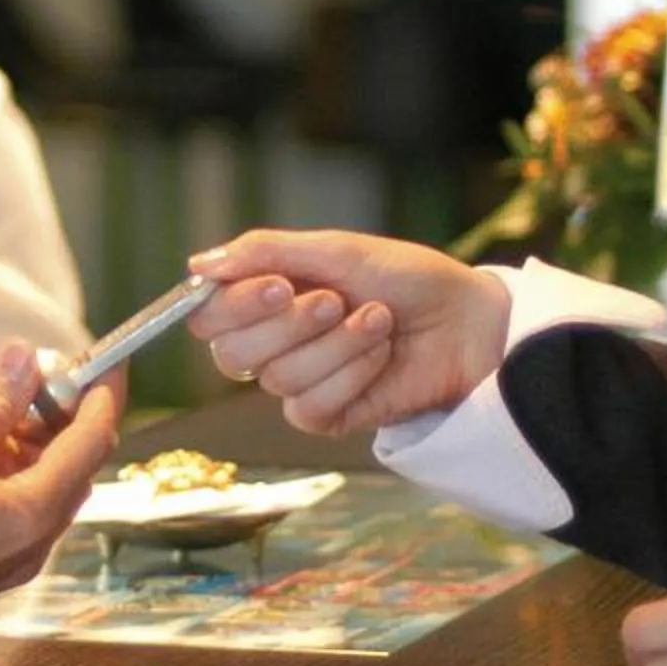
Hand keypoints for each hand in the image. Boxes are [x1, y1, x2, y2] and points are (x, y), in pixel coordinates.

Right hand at [0, 341, 119, 665]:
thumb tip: (24, 360)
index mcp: (34, 513)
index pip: (93, 440)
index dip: (103, 392)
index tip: (105, 359)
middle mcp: (37, 543)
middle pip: (73, 463)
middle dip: (54, 415)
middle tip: (24, 379)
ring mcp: (17, 560)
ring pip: (43, 485)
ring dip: (22, 443)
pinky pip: (19, 509)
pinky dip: (4, 473)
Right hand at [184, 229, 508, 437]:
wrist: (469, 320)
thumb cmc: (407, 278)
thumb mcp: (337, 250)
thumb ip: (264, 252)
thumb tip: (198, 265)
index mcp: (266, 298)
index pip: (209, 315)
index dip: (235, 305)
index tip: (279, 285)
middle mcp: (275, 342)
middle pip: (232, 352)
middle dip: (289, 325)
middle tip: (337, 300)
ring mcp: (301, 382)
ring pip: (277, 379)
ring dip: (335, 345)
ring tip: (379, 321)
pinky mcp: (329, 416)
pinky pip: (309, 408)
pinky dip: (351, 376)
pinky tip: (382, 355)